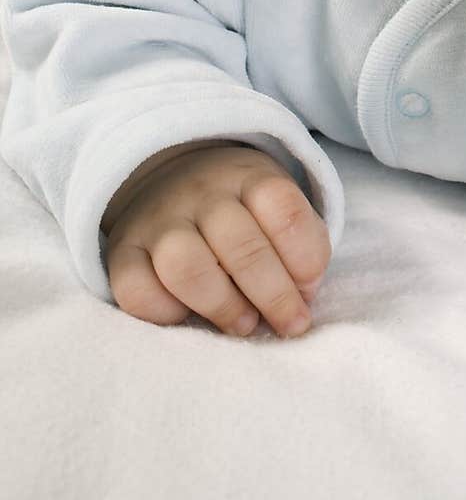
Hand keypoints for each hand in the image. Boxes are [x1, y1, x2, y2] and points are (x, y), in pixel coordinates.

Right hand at [106, 145, 330, 338]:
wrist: (169, 177)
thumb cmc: (240, 209)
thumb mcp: (277, 208)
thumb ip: (300, 248)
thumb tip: (301, 298)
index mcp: (249, 176)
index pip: (283, 210)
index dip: (304, 259)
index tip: (309, 290)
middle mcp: (202, 192)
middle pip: (242, 247)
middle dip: (274, 297)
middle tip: (288, 323)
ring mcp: (158, 219)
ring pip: (187, 268)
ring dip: (223, 307)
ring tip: (243, 323)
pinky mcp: (122, 250)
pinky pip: (136, 290)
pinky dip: (164, 313)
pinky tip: (187, 315)